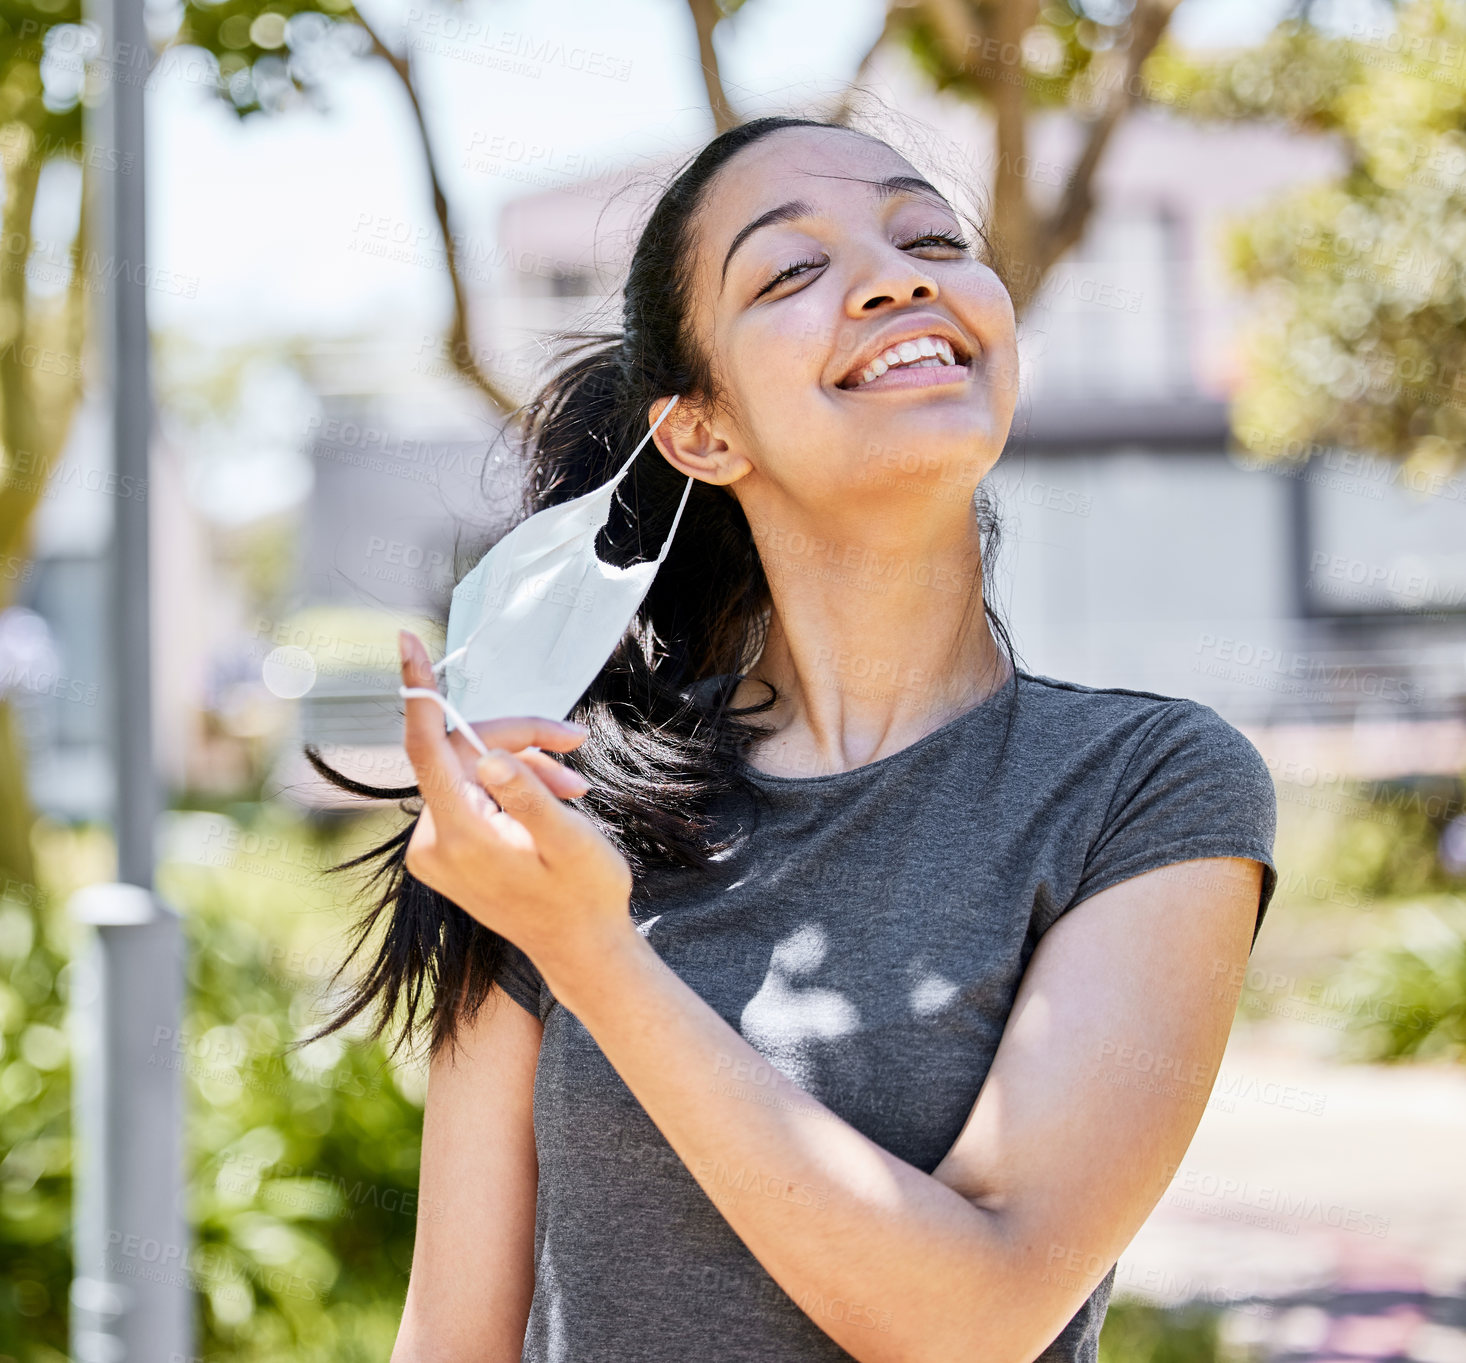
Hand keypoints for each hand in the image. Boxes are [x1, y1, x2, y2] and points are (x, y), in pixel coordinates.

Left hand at [397, 629, 635, 974]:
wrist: (581, 948)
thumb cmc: (585, 895)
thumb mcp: (571, 844)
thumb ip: (529, 797)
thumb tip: (490, 755)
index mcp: (460, 837)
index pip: (425, 748)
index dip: (418, 691)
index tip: (406, 641)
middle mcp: (433, 843)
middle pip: (462, 754)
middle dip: (518, 742)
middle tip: (573, 746)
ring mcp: (435, 850)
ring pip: (471, 771)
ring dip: (522, 768)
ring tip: (574, 788)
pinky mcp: (445, 852)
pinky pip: (471, 794)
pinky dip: (510, 787)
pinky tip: (550, 800)